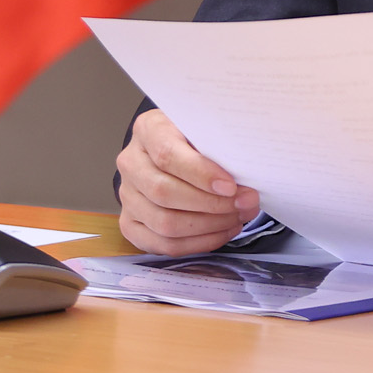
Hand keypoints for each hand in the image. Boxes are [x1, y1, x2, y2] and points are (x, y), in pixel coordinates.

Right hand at [116, 109, 259, 254]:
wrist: (173, 147)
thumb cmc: (194, 137)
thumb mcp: (205, 127)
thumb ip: (217, 146)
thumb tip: (244, 179)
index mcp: (147, 130)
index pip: (167, 155)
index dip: (200, 174)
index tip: (231, 186)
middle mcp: (131, 162)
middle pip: (164, 193)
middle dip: (212, 204)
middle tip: (245, 203)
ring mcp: (127, 195)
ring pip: (165, 223)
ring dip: (209, 226)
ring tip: (237, 217)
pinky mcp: (131, 224)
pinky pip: (164, 245)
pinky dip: (198, 243)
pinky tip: (222, 231)